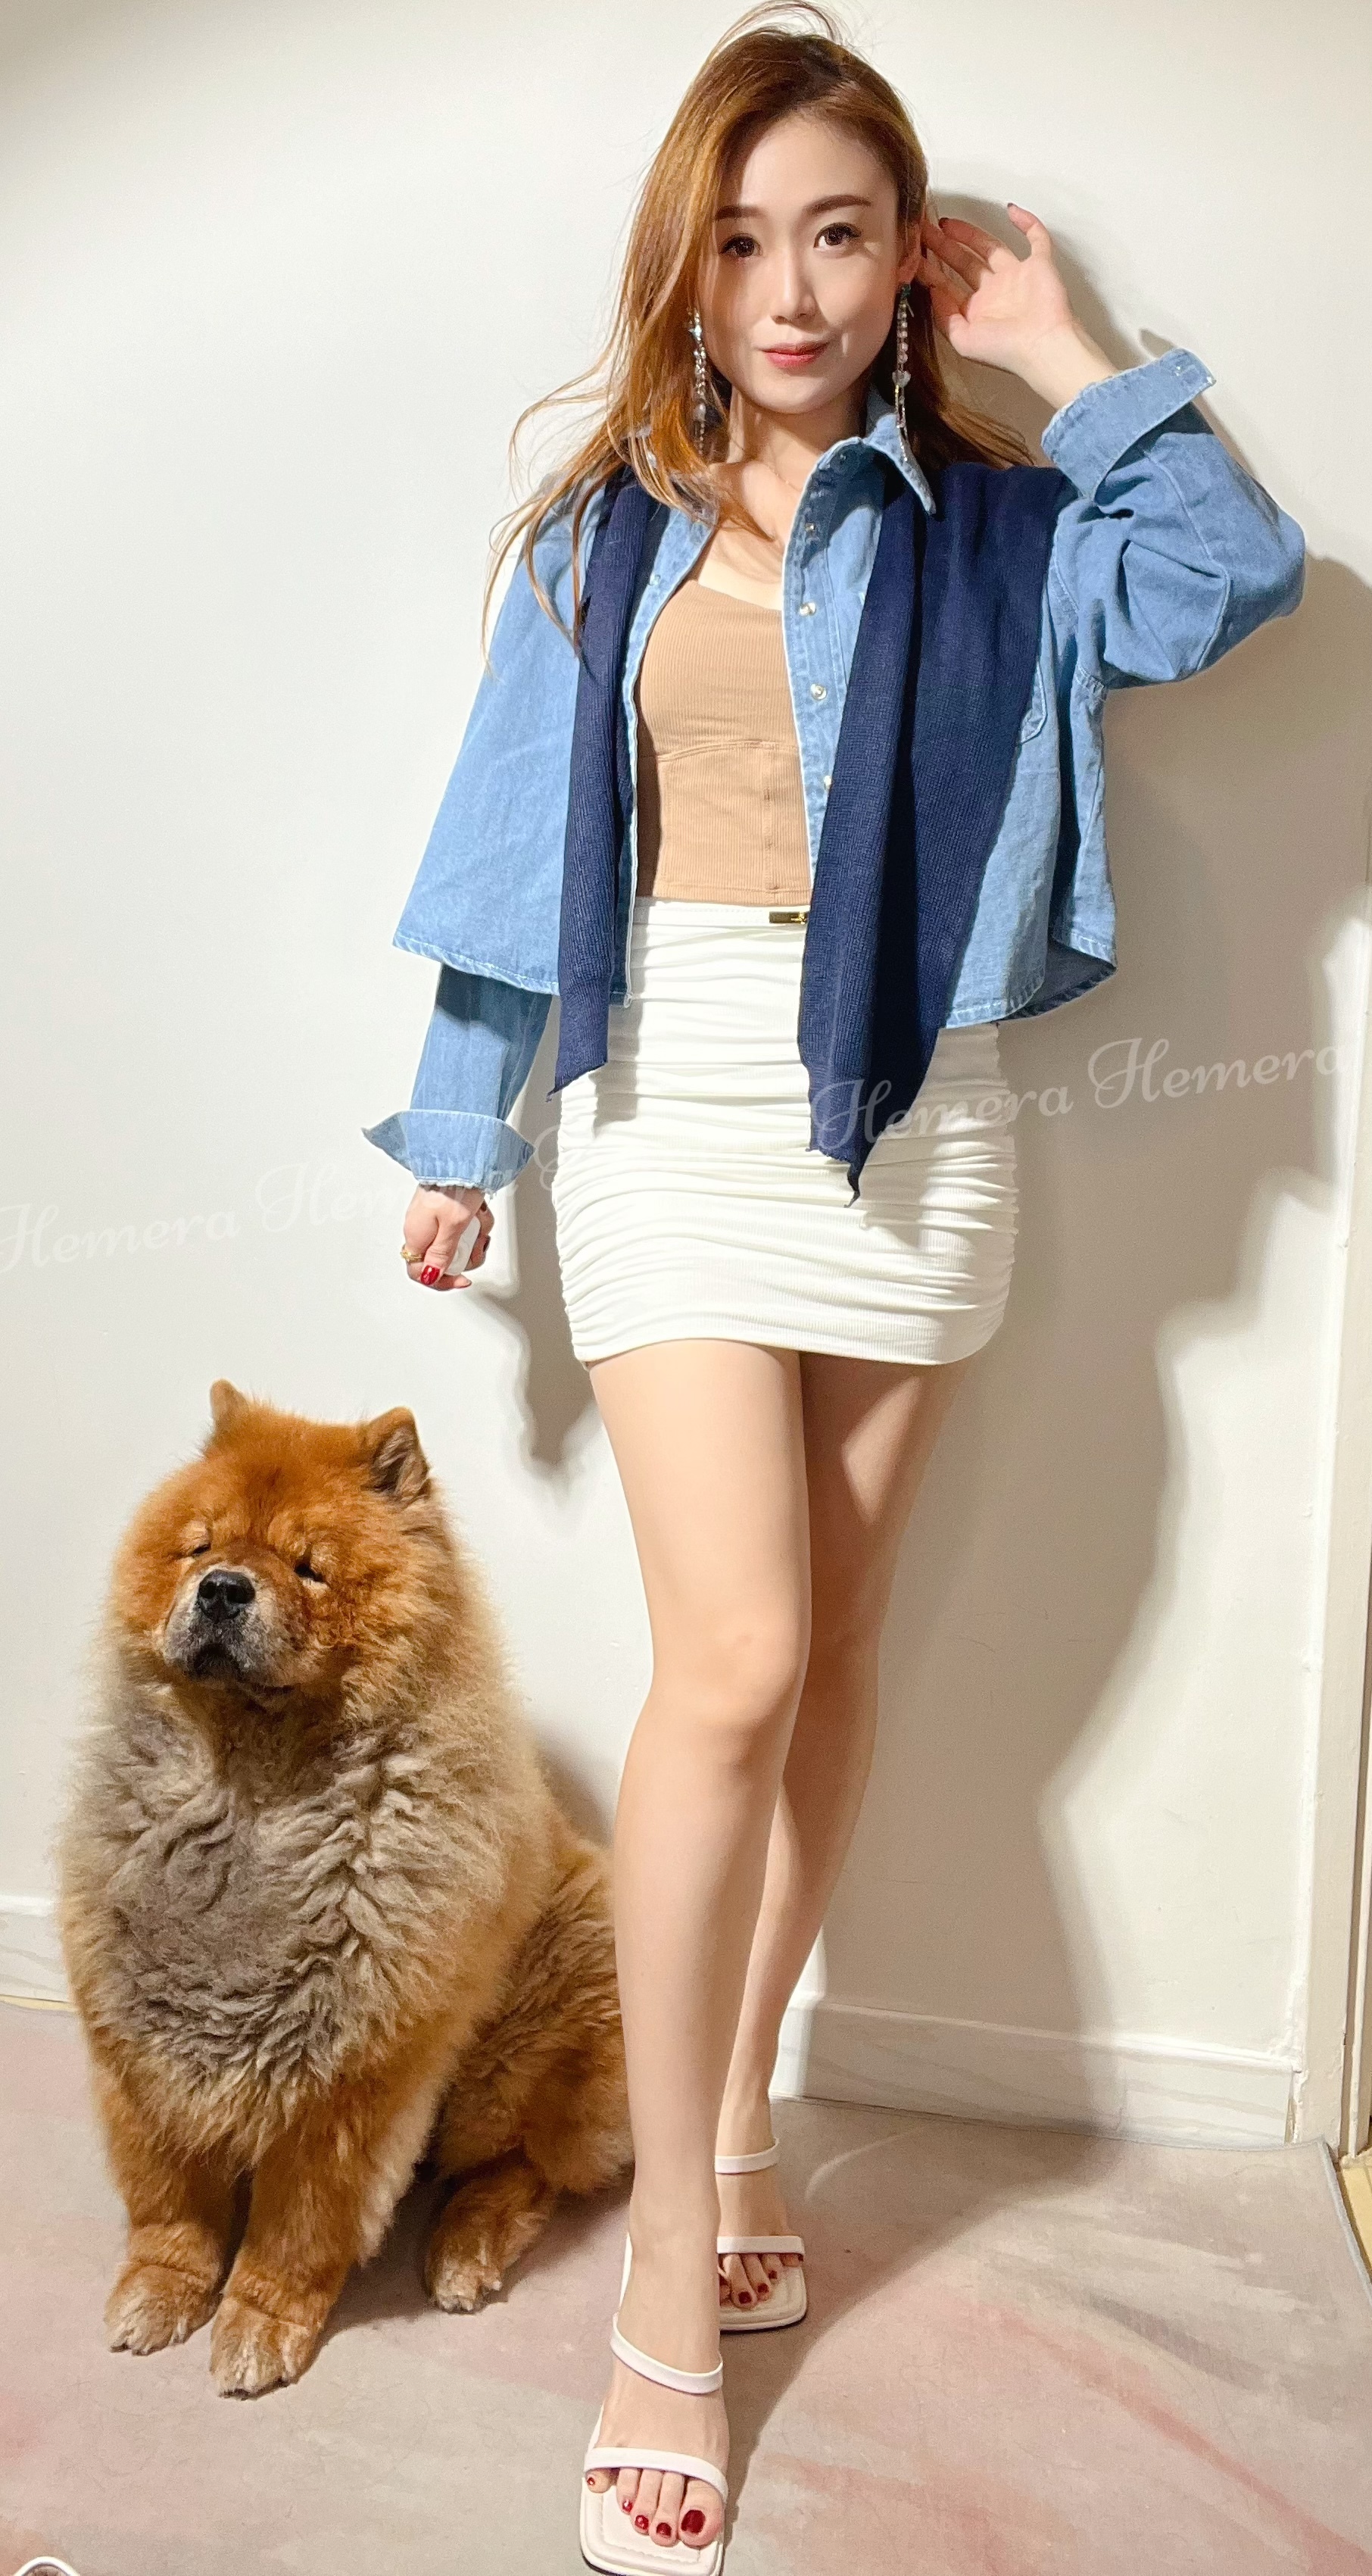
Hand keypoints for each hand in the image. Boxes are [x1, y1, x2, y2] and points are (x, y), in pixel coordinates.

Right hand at [402, 1183, 492, 1291]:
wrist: (461, 1156)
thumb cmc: (455, 1186)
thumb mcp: (453, 1226)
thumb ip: (442, 1254)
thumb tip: (431, 1276)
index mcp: (416, 1236)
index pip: (421, 1273)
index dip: (442, 1281)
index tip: (461, 1279)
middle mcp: (421, 1229)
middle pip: (443, 1259)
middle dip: (465, 1253)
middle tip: (477, 1242)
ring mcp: (433, 1219)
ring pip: (455, 1242)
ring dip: (473, 1235)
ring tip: (480, 1221)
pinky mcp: (444, 1210)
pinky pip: (461, 1226)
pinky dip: (474, 1222)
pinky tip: (479, 1213)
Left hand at [914, 204, 1116, 409]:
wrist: (1043, 345)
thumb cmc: (1006, 350)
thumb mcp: (962, 341)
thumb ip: (943, 317)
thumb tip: (933, 291)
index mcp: (976, 311)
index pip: (948, 285)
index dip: (929, 270)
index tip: (912, 255)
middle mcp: (995, 292)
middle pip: (964, 263)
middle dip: (943, 247)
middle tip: (923, 230)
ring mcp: (1017, 276)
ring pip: (990, 247)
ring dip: (969, 233)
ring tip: (945, 222)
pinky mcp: (1039, 265)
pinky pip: (1036, 238)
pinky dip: (1027, 222)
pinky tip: (1011, 209)